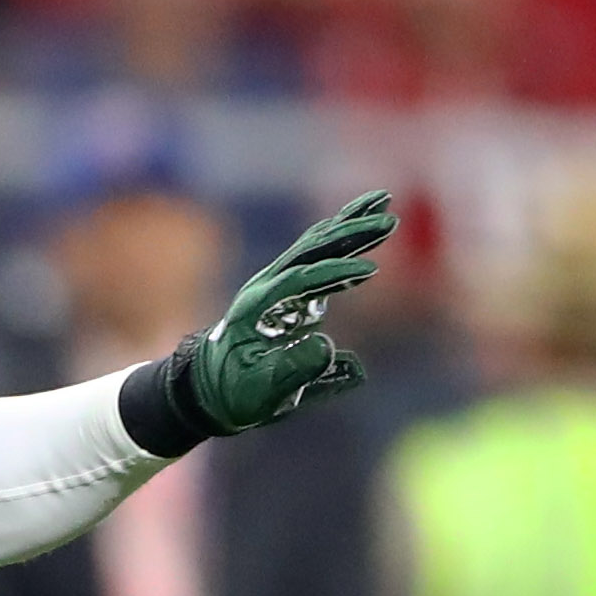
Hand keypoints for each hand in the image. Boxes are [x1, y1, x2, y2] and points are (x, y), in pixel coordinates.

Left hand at [177, 189, 398, 432]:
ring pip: (316, 245)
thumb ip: (292, 369)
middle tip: (388, 219)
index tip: (370, 271)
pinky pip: (318, 260)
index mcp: (258, 305)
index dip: (334, 273)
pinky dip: (344, 245)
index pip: (300, 279)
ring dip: (350, 225)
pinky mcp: (289, 292)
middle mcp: (268, 285)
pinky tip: (366, 236)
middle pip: (311, 249)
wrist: (206, 388)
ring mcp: (277, 285)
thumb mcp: (259, 389)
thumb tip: (327, 346)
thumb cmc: (232, 392)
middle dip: (350, 232)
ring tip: (382, 203)